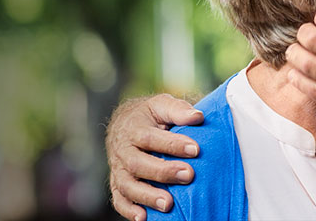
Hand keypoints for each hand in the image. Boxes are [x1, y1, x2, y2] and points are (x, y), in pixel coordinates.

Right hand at [105, 94, 203, 219]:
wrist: (124, 125)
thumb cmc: (150, 116)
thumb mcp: (161, 105)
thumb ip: (177, 110)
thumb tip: (198, 116)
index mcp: (133, 129)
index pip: (151, 138)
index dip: (172, 144)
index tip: (195, 149)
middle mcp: (123, 151)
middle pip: (138, 164)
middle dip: (163, 172)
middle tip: (188, 175)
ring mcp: (119, 170)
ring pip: (128, 185)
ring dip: (147, 196)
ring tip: (169, 204)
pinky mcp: (117, 185)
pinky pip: (119, 200)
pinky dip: (129, 211)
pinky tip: (144, 218)